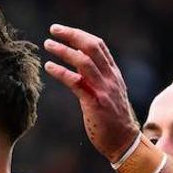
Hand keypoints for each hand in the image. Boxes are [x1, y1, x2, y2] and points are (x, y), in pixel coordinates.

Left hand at [43, 24, 141, 162]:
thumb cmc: (113, 121)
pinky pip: (76, 82)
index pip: (98, 46)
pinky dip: (61, 72)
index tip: (63, 30)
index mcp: (113, 74)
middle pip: (92, 47)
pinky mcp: (95, 102)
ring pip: (84, 61)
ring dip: (64, 50)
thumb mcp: (108, 94)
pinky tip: (49, 67)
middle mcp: (110, 78)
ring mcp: (104, 89)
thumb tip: (79, 67)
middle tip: (54, 29)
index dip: (80, 35)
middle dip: (72, 35)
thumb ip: (96, 79)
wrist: (124, 142)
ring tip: (48, 44)